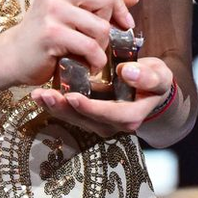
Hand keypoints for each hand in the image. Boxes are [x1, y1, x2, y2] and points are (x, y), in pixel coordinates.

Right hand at [0, 0, 138, 87]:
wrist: (14, 55)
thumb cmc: (47, 29)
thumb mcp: (74, 7)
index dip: (119, 3)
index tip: (123, 21)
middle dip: (108, 23)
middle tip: (98, 38)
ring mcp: (51, 8)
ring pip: (100, 25)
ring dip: (100, 45)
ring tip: (89, 52)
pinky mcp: (51, 32)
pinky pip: (89, 45)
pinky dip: (94, 59)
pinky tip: (88, 63)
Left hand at [32, 56, 173, 135]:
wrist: (152, 90)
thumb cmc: (156, 81)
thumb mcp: (160, 76)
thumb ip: (147, 76)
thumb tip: (127, 72)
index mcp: (131, 117)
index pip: (107, 114)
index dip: (89, 107)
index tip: (72, 96)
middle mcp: (113, 126)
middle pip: (85, 120)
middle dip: (63, 108)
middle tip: (45, 95)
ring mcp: (101, 124)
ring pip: (75, 119)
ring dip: (55, 107)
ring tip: (38, 95)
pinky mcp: (91, 118)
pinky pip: (73, 113)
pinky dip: (57, 105)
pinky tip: (42, 95)